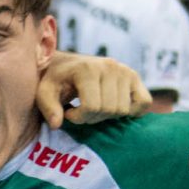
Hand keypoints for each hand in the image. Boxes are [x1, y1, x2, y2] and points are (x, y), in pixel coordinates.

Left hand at [36, 51, 150, 126]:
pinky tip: (114, 108)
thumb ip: (48, 107)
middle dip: (92, 117)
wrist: (66, 64)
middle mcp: (110, 67)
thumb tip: (57, 124)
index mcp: (87, 69)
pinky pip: (144, 102)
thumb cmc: (55, 80)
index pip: (92, 107)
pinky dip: (132, 111)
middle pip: (109, 110)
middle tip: (81, 111)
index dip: (79, 117)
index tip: (68, 112)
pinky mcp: (135, 77)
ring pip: (124, 110)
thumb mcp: (44, 91)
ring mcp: (125, 71)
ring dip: (107, 116)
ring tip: (93, 107)